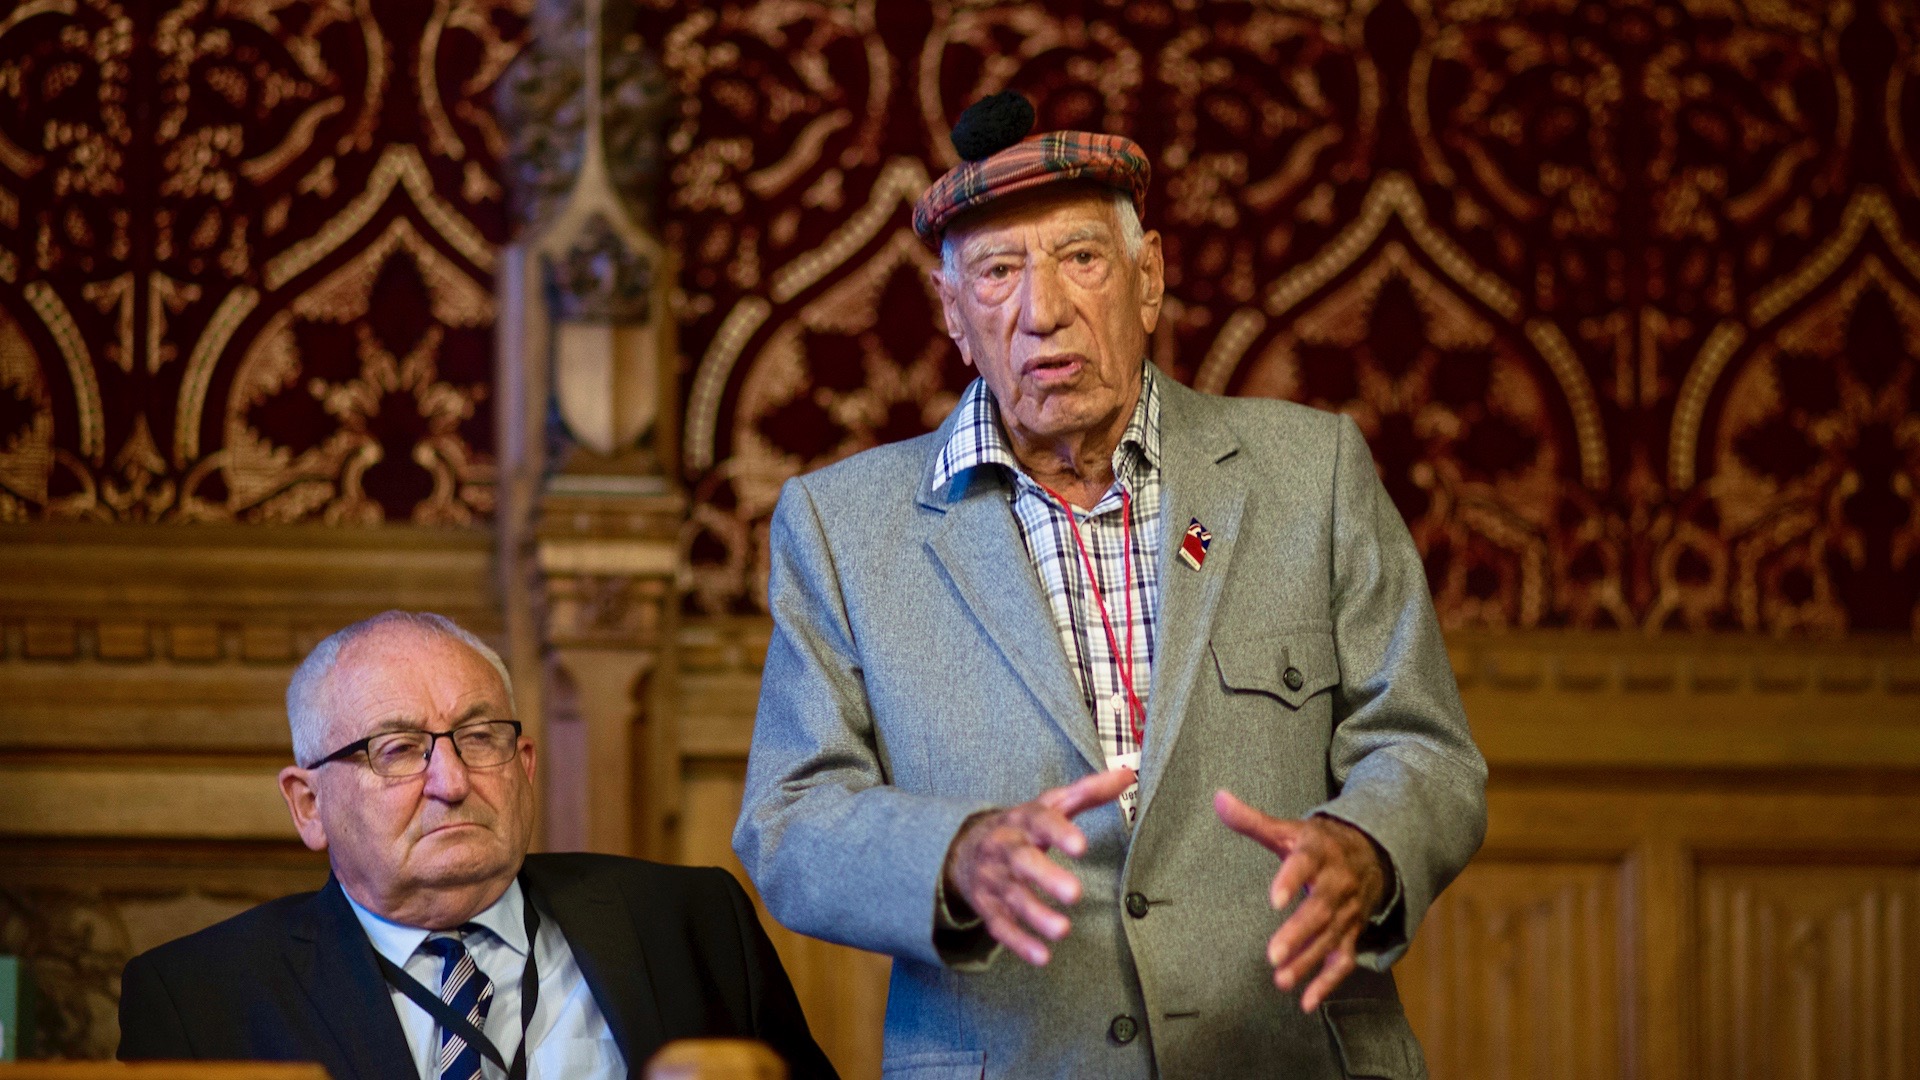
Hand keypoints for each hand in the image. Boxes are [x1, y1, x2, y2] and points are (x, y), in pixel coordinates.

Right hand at [943, 767, 1135, 964]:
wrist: (963, 848)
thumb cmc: (1022, 826)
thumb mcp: (1049, 804)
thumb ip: (1087, 792)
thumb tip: (1128, 774)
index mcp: (1023, 821)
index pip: (1040, 822)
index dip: (1059, 832)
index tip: (1081, 846)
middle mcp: (1005, 849)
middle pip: (1022, 861)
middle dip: (1046, 876)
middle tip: (1075, 893)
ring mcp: (994, 880)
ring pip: (1013, 898)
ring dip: (1036, 915)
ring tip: (1063, 931)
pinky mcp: (989, 908)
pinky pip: (1001, 927)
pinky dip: (1019, 943)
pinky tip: (1043, 957)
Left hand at [1213, 790, 1385, 1011]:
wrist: (1372, 854)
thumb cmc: (1318, 843)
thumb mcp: (1289, 829)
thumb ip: (1252, 819)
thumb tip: (1218, 797)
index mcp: (1319, 853)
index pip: (1304, 864)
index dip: (1291, 879)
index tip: (1274, 898)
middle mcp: (1337, 884)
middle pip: (1319, 910)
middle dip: (1298, 933)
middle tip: (1272, 954)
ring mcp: (1347, 912)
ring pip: (1329, 939)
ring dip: (1307, 961)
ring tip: (1280, 980)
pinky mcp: (1351, 934)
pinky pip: (1343, 960)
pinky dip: (1327, 982)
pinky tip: (1307, 1001)